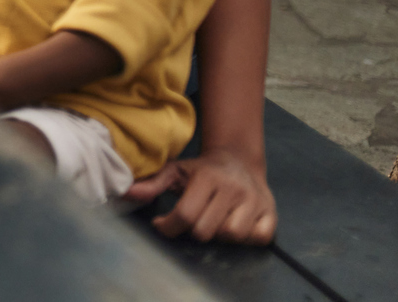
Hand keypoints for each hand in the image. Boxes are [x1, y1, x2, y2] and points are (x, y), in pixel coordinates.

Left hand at [123, 150, 276, 244]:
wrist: (239, 160)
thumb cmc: (203, 170)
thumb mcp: (176, 170)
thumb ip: (153, 183)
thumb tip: (127, 193)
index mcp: (208, 177)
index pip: (186, 214)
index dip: (169, 226)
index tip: (162, 224)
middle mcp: (234, 189)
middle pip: (207, 230)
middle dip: (193, 229)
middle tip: (193, 219)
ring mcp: (255, 202)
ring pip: (232, 236)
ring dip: (219, 234)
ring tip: (214, 221)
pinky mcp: (271, 213)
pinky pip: (259, 238)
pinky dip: (246, 238)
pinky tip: (235, 225)